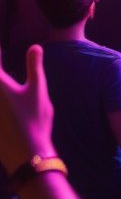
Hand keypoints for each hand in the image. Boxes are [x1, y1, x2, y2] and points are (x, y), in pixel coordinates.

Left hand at [0, 47, 56, 170]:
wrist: (26, 152)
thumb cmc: (35, 119)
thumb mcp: (38, 90)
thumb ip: (34, 66)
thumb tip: (35, 46)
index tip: (3, 53)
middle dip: (0, 74)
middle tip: (5, 75)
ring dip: (1, 88)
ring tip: (6, 90)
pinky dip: (0, 105)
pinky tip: (4, 107)